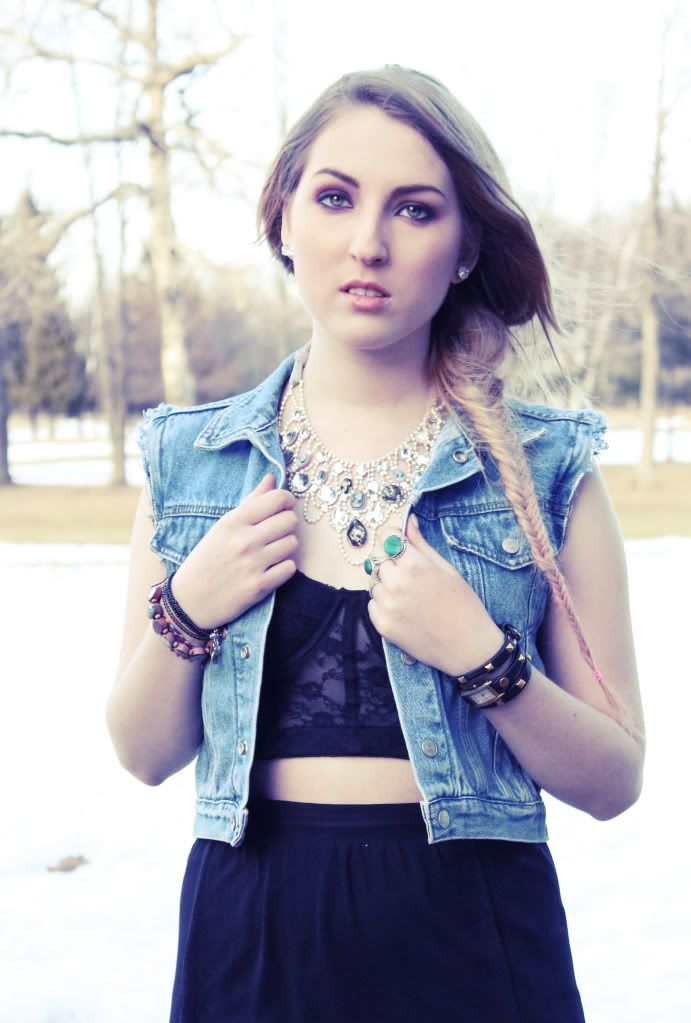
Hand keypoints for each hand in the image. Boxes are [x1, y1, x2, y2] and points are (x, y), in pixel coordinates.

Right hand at [170, 473, 298, 629]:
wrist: (189, 601)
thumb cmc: (206, 559)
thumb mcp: (222, 527)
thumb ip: (250, 502)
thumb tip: (272, 478)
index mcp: (233, 521)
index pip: (277, 499)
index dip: (287, 500)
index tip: (283, 506)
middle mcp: (244, 540)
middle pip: (290, 520)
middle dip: (288, 524)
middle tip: (277, 531)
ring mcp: (252, 564)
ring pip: (293, 544)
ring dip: (286, 546)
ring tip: (273, 551)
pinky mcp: (259, 587)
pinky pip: (290, 568)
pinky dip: (285, 568)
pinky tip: (272, 568)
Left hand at [367, 514, 502, 675]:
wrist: (468, 647)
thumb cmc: (464, 605)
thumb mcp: (446, 569)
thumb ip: (421, 544)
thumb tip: (408, 520)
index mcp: (414, 565)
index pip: (385, 537)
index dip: (392, 538)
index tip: (399, 544)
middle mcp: (396, 583)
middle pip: (378, 559)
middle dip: (390, 562)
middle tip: (409, 574)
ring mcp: (387, 606)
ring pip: (374, 582)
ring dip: (385, 584)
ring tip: (409, 595)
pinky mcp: (382, 625)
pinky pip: (373, 604)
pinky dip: (383, 604)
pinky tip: (404, 610)